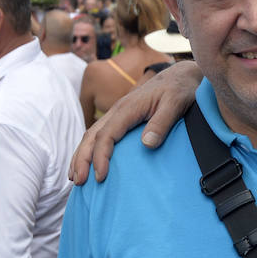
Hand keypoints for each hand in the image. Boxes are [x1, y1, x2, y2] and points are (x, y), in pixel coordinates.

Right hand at [69, 61, 201, 183]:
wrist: (181, 75)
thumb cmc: (180, 89)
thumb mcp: (175, 104)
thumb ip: (161, 123)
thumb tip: (147, 144)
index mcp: (127, 108)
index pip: (106, 134)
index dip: (100, 156)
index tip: (100, 177)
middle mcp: (117, 110)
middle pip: (92, 135)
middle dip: (82, 159)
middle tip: (79, 182)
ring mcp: (117, 113)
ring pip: (91, 135)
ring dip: (81, 155)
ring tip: (75, 177)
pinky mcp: (121, 118)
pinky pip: (100, 134)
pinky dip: (89, 149)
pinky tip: (87, 163)